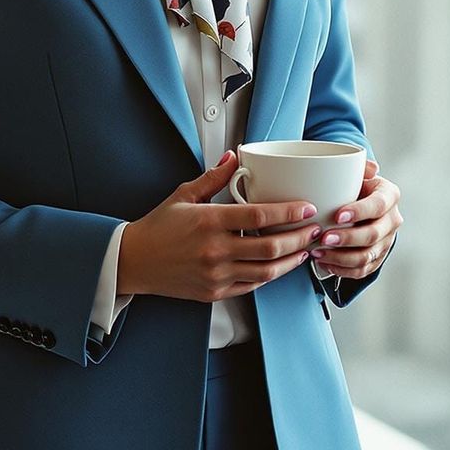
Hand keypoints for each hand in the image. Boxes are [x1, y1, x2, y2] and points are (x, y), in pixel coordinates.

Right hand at [118, 151, 328, 303]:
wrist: (134, 262)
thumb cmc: (157, 228)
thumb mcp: (183, 196)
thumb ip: (212, 178)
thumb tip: (232, 158)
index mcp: (209, 222)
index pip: (259, 216)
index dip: (288, 213)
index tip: (306, 208)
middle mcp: (215, 250)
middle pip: (270, 247)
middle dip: (299, 238)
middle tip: (315, 230)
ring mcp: (216, 274)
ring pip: (266, 271)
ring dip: (291, 261)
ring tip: (305, 249)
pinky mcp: (215, 292)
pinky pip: (251, 286)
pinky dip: (270, 276)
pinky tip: (280, 265)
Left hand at [310, 157, 401, 280]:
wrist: (360, 203)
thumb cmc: (354, 186)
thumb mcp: (356, 173)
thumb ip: (359, 167)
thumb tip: (372, 168)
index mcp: (389, 195)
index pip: (378, 205)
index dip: (359, 212)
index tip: (337, 215)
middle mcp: (392, 220)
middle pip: (373, 235)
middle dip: (347, 238)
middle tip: (323, 238)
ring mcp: (386, 241)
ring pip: (367, 256)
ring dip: (341, 257)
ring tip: (317, 252)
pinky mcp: (378, 258)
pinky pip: (362, 270)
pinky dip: (342, 270)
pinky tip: (325, 263)